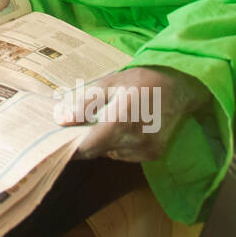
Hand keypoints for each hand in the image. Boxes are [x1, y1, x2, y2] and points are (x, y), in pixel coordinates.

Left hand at [54, 67, 211, 162]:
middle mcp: (135, 139)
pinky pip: (124, 155)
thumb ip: (85, 104)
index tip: (57, 143)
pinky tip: (122, 128)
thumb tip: (62, 120)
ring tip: (105, 122)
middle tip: (75, 128)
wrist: (178, 88)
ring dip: (101, 143)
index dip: (70, 147)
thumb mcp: (109, 84)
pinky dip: (116, 145)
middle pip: (97, 151)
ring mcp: (146, 150)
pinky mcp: (153, 154)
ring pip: (109, 154)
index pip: (88, 146)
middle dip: (83, 142)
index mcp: (121, 120)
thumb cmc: (141, 81)